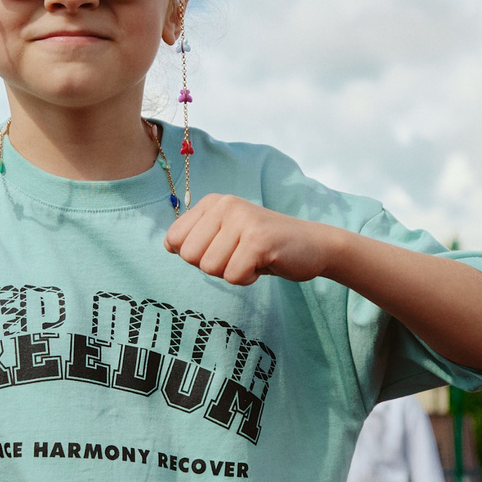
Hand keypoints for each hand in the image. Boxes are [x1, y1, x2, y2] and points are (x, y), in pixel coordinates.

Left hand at [164, 196, 337, 284]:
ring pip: (210, 268)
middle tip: (239, 256)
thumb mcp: (225, 235)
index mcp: (212, 202)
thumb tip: (169, 245)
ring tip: (252, 258)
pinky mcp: (258, 239)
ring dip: (232, 272)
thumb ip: (197, 237)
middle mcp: (224, 204)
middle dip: (213, 266)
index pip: (174, 240)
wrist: (313, 245)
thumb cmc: (263, 246)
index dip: (195, 256)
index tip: (222, 249)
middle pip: (190, 256)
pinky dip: (247, 279)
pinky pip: (232, 276)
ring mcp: (242, 220)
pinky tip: (263, 264)